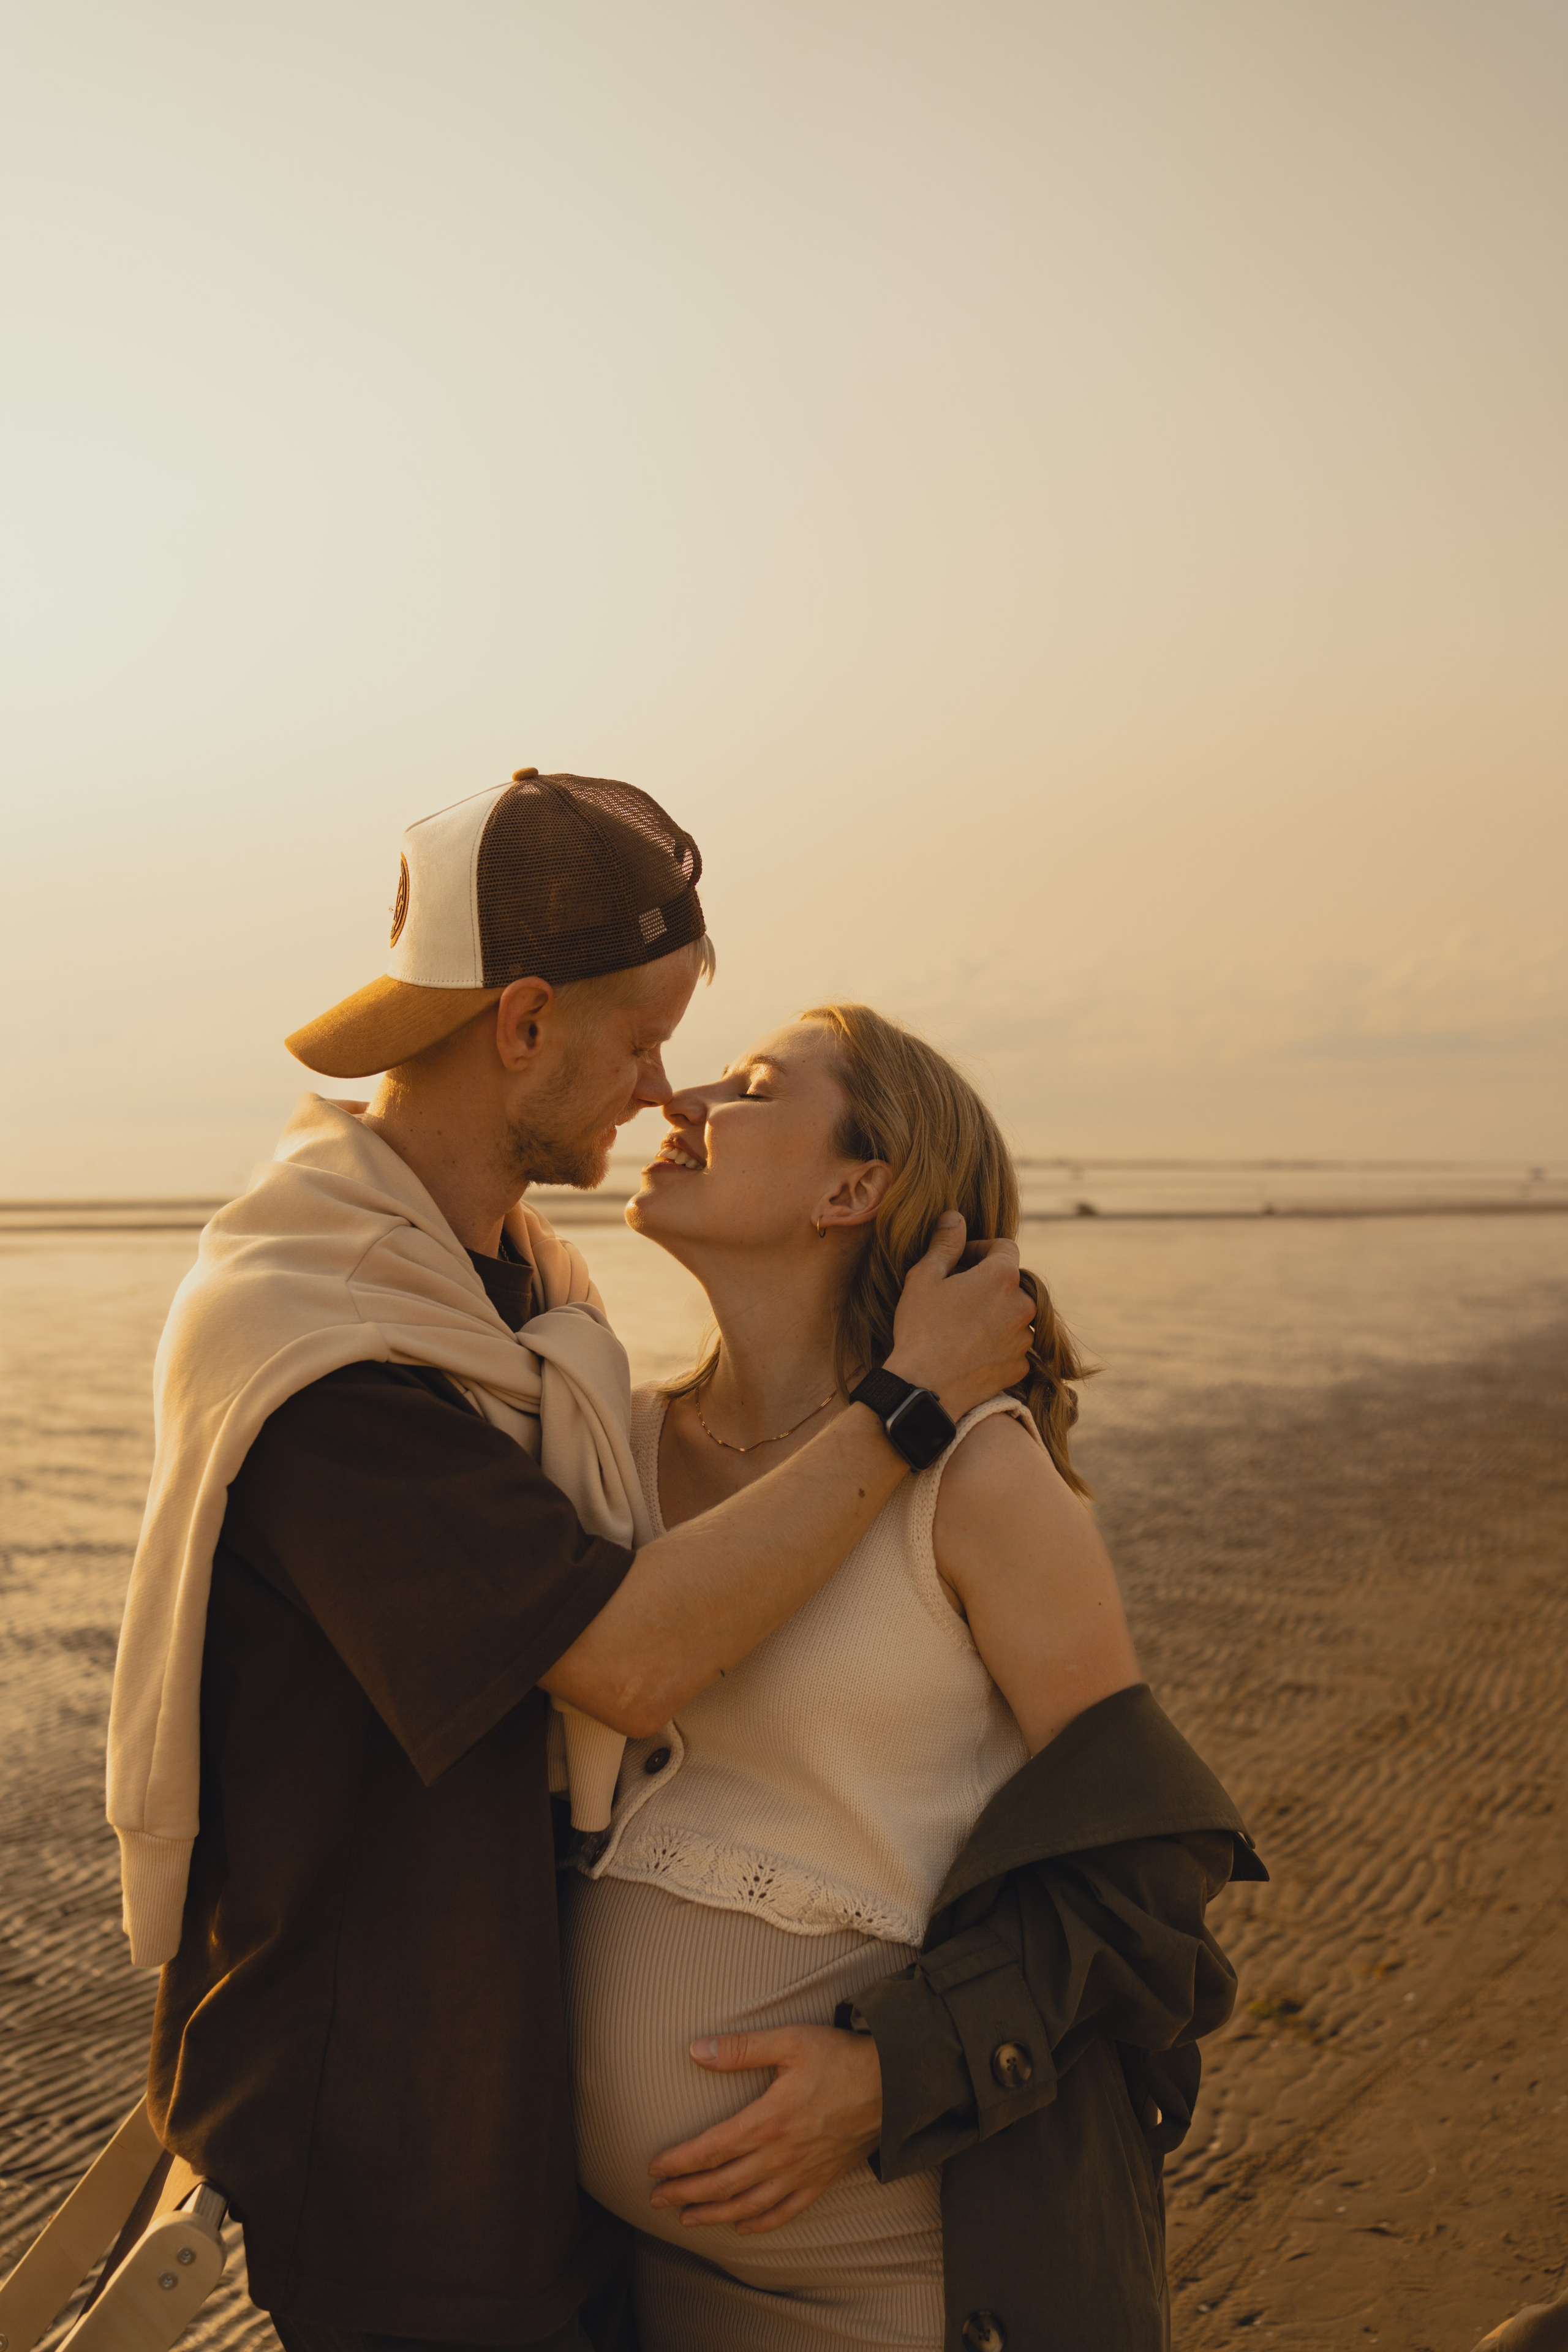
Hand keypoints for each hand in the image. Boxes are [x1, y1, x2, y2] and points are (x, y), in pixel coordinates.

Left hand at [647, 2025, 881, 2234]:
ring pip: (748, 2205)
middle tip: (657, 2199)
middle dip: (686, 2193)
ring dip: (714, 2214)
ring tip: (687, 2219)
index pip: (711, 2148)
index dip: (679, 2161)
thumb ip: (741, 2049)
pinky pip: (785, 2212)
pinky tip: (743, 2228)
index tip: (653, 2169)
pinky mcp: (821, 2181)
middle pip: (722, 2183)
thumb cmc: (838, 2057)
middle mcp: (780, 2155)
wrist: (893, 2083)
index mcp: (767, 2120)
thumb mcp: (789, 2041)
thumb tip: (696, 2050)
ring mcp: (801, 2173)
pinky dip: (760, 2224)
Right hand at [885, 1212, 1033, 1420]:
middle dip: (988, 1283)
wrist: (924, 1389)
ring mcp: (1024, 1338)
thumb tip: (955, 1218)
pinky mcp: (1020, 1366)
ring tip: (963, 1326)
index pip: (1004, 1247)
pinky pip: (1013, 1346)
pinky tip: (970, 1350)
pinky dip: (998, 1344)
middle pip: (1011, 1282)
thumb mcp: (924, 1278)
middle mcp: (1023, 1305)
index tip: (961, 1261)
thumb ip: (945, 1244)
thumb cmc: (920, 1329)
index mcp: (1002, 1276)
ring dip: (995, 1314)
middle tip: (957, 1295)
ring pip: (1014, 1315)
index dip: (981, 1249)